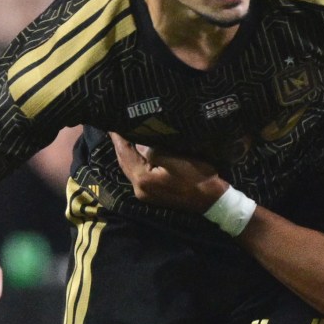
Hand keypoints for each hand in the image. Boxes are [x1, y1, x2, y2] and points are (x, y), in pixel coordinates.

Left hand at [112, 134, 226, 213]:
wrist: (211, 200)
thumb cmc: (197, 178)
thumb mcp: (176, 159)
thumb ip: (153, 150)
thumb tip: (139, 142)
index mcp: (143, 179)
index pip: (125, 154)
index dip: (118, 138)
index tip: (112, 123)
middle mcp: (139, 188)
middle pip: (124, 162)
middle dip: (120, 145)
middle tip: (116, 127)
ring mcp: (144, 193)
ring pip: (130, 169)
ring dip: (127, 153)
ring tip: (124, 136)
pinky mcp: (151, 194)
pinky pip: (138, 174)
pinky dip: (135, 162)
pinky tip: (136, 152)